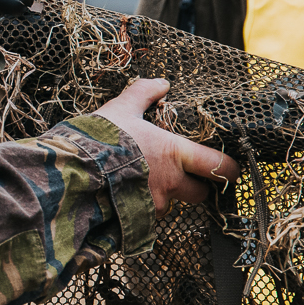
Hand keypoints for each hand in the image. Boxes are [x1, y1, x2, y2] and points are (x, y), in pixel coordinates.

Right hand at [95, 78, 240, 209]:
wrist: (73, 171)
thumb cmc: (100, 138)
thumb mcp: (121, 109)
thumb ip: (143, 94)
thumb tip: (161, 83)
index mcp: (175, 153)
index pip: (220, 166)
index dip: (230, 169)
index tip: (230, 167)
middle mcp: (171, 182)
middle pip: (201, 193)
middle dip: (196, 187)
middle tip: (185, 175)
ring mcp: (154, 204)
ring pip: (171, 205)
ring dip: (164, 196)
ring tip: (143, 182)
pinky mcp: (137, 220)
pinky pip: (147, 216)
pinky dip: (142, 207)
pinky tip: (126, 195)